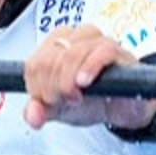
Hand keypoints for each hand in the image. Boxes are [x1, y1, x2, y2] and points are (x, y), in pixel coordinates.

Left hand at [22, 25, 155, 130]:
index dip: (38, 87)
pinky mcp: (118, 51)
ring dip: (69, 81)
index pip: (34, 64)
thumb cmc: (93, 99)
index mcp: (55, 46)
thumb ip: (41, 111)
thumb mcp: (60, 108)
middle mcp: (75, 39)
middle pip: (50, 59)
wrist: (123, 107)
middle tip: (65, 100)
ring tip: (76, 96)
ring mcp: (97, 42)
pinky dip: (89, 67)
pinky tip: (85, 82)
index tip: (49, 100)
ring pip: (72, 53)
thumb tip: (32, 115)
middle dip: (53, 86)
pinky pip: (101, 51)